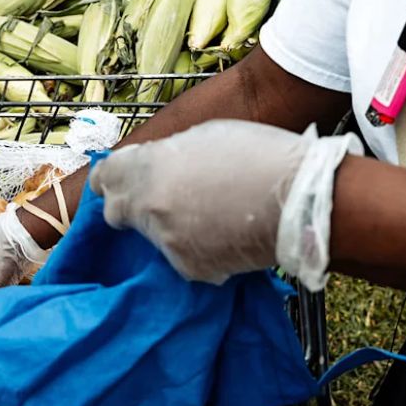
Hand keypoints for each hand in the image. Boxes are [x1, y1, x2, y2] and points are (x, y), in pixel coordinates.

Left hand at [90, 119, 356, 287]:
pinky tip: (225, 236)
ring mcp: (167, 241)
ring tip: (211, 216)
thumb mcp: (205, 136)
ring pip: (155, 237)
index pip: (107, 177)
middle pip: (118, 213)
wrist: (299, 199)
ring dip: (171, 228)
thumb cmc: (258, 154)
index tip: (119, 182)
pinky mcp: (188, 268)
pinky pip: (183, 258)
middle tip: (161, 202)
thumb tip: (157, 167)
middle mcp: (149, 206)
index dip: (114, 180)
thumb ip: (168, 155)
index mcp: (148, 167)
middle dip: (133, 207)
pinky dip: (198, 250)